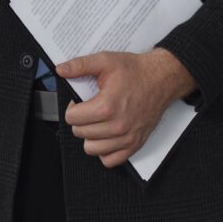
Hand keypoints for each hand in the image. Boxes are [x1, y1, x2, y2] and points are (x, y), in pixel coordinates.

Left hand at [58, 48, 195, 168]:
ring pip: (92, 149)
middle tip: (90, 109)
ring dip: (90, 136)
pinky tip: (106, 136)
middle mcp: (117, 125)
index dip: (73, 108)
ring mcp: (127, 137)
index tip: (81, 102)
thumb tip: (61, 70)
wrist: (161, 79)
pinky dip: (104, 151)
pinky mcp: (135, 144)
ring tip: (97, 122)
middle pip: (80, 133)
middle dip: (80, 120)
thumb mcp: (105, 61)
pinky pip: (110, 160)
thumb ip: (80, 65)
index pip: (72, 118)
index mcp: (107, 106)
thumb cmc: (135, 71)